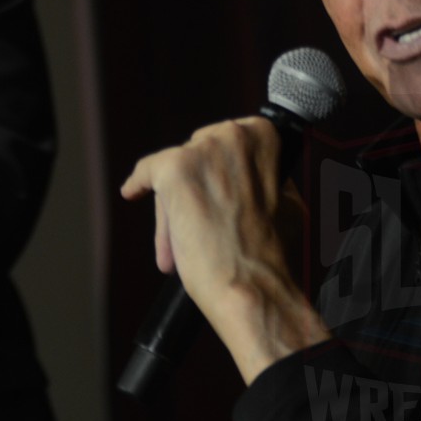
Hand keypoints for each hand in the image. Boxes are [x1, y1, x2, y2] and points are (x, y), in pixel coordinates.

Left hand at [120, 117, 328, 383]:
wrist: (252, 285)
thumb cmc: (272, 254)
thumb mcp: (288, 203)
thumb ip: (266, 179)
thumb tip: (251, 176)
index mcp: (264, 136)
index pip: (229, 139)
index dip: (220, 168)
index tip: (217, 187)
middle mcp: (234, 134)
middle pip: (199, 152)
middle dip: (197, 184)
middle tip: (202, 223)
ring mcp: (204, 150)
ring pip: (175, 168)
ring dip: (175, 201)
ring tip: (182, 244)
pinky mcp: (175, 169)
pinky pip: (148, 171)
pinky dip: (138, 184)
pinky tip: (132, 192)